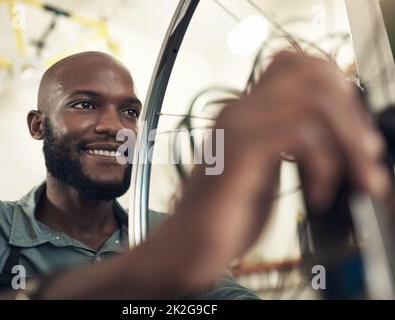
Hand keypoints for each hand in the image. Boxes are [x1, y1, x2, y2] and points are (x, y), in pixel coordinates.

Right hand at [145, 51, 391, 293]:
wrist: (186, 244)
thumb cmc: (225, 214)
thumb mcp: (266, 171)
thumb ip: (289, 144)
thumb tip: (337, 135)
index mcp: (246, 113)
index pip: (295, 65)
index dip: (335, 87)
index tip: (352, 126)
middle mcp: (240, 111)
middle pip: (313, 78)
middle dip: (353, 118)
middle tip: (367, 156)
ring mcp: (238, 128)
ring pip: (313, 103)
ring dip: (348, 143)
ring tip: (357, 178)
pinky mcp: (240, 152)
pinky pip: (298, 135)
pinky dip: (324, 166)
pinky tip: (318, 194)